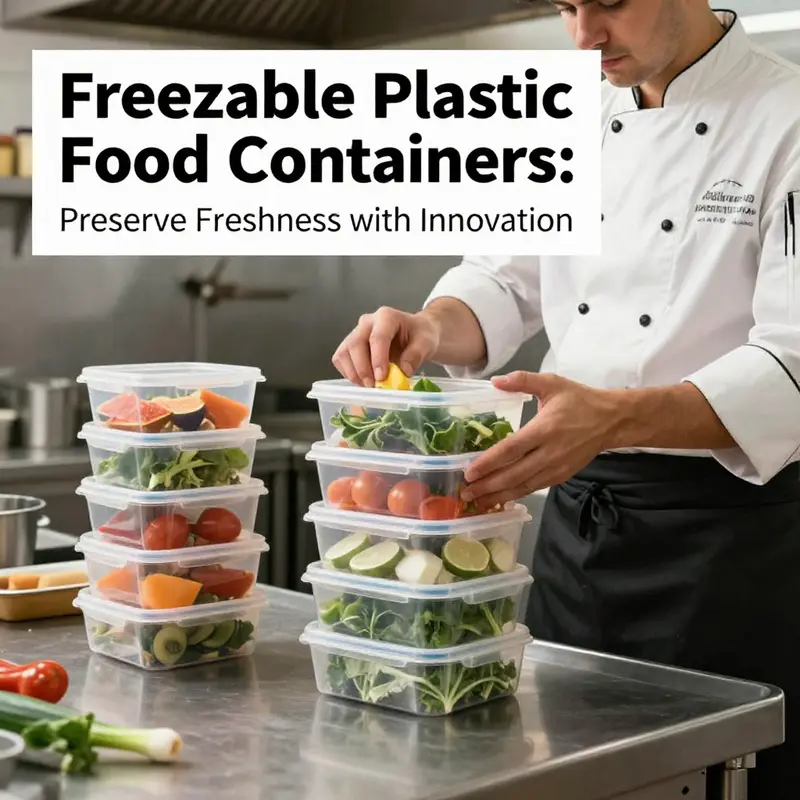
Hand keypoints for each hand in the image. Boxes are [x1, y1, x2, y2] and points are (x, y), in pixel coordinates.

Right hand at [332, 306, 440, 386]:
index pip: (377, 337)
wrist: (416, 333)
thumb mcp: (427, 342)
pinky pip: (341, 359)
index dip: (378, 358)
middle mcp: (367, 322)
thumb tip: (404, 371)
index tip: (381, 377)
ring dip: (353, 373)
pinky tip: (363, 382)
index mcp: (386, 317)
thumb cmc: (420, 335)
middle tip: (374, 386)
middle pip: (355, 344)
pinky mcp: (350, 346)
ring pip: (344, 353)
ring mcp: (356, 333)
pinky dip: (348, 373)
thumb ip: (416, 354)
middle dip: (362, 368)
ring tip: (369, 386)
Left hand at [462, 371, 619, 506]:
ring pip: (523, 486)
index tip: (469, 471)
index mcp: (545, 429)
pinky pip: (534, 488)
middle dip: (488, 486)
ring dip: (499, 496)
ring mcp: (556, 468)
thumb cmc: (579, 400)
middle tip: (465, 493)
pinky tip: (500, 499)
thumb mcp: (552, 383)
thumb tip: (495, 381)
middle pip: (513, 474)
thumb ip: (522, 380)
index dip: (489, 463)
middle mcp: (549, 452)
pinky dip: (516, 495)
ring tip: (477, 501)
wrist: (612, 420)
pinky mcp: (561, 476)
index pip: (511, 450)